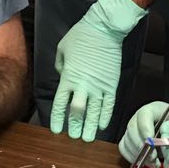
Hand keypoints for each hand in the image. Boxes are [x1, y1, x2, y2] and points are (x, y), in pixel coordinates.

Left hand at [50, 0, 146, 141]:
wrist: (105, 29)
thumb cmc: (81, 36)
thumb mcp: (62, 48)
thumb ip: (60, 66)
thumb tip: (63, 75)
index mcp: (68, 77)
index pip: (60, 104)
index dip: (57, 119)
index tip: (57, 130)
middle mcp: (83, 85)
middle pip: (77, 112)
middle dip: (75, 126)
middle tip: (74, 137)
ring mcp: (99, 86)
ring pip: (94, 112)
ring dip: (90, 127)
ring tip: (87, 139)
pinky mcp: (112, 84)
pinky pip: (108, 105)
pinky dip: (105, 116)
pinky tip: (102, 126)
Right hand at [118, 102, 168, 164]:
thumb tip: (164, 131)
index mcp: (154, 109)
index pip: (144, 115)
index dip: (145, 129)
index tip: (151, 143)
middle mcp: (140, 118)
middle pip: (132, 129)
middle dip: (141, 146)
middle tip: (154, 158)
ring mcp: (134, 129)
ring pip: (127, 141)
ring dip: (138, 155)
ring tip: (154, 163)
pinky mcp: (131, 141)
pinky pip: (125, 149)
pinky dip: (133, 158)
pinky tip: (147, 163)